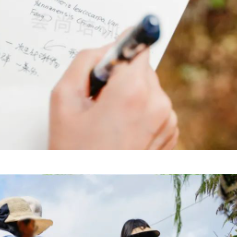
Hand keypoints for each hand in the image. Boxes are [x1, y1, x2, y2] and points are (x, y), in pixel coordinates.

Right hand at [48, 35, 178, 149]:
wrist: (93, 190)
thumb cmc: (74, 149)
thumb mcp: (64, 98)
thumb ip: (85, 60)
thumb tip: (107, 47)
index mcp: (134, 91)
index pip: (138, 46)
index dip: (121, 49)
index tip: (120, 46)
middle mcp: (158, 104)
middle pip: (142, 69)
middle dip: (122, 78)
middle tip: (98, 101)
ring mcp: (168, 122)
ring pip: (150, 90)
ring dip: (132, 97)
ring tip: (108, 122)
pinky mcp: (172, 136)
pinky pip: (156, 110)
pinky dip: (142, 115)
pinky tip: (122, 132)